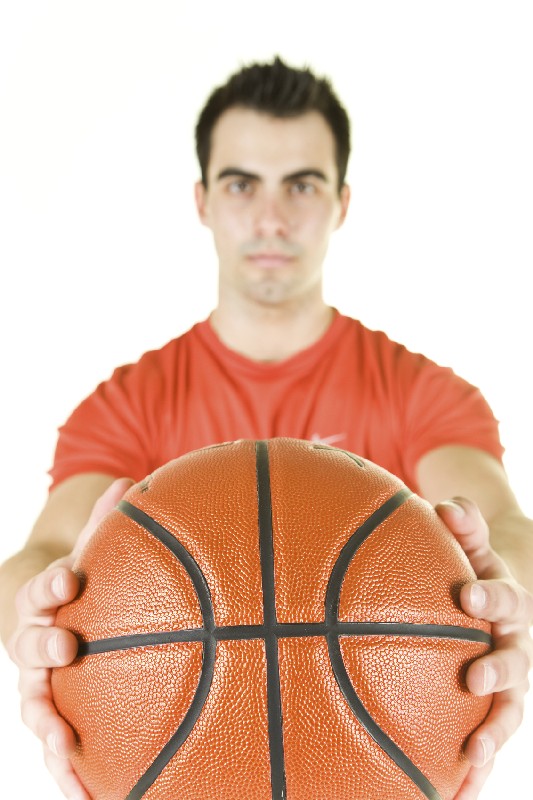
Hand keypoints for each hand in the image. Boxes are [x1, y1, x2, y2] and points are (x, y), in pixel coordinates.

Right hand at [7, 478, 131, 799]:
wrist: (50, 615)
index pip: (41, 592)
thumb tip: (131, 479)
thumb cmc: (81, 582)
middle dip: (44, 647)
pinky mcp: (54, 715)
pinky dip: (68, 769)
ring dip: (48, 728)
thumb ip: (108, 521)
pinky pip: (58, 745)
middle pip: (29, 649)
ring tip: (66, 748)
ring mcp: (41, 683)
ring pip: (35, 707)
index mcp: (45, 602)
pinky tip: (91, 795)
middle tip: (67, 647)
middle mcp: (36, 644)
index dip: (52, 587)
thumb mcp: (92, 550)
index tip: (70, 581)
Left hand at [436, 498, 532, 799]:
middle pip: (515, 662)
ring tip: (471, 757)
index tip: (466, 595)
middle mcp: (515, 645)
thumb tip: (445, 505)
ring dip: (492, 735)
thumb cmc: (474, 569)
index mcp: (508, 603)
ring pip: (508, 712)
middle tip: (474, 677)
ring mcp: (508, 683)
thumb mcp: (472, 543)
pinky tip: (454, 793)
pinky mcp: (494, 710)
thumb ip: (463, 524)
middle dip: (498, 670)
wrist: (497, 602)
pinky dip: (475, 769)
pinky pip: (486, 741)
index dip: (489, 596)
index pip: (503, 597)